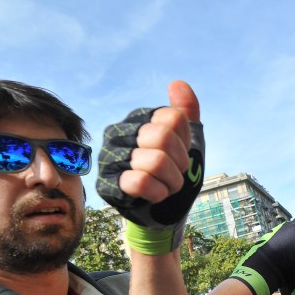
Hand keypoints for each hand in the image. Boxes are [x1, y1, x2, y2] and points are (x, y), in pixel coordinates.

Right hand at [97, 80, 204, 229]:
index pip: (174, 118)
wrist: (165, 211)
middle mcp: (119, 132)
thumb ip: (186, 111)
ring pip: (155, 161)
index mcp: (139, 119)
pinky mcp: (106, 183)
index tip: (181, 154)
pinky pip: (141, 182)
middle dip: (179, 163)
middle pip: (164, 137)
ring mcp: (110, 157)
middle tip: (175, 173)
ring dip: (171, 182)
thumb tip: (177, 84)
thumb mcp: (188, 141)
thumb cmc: (175, 172)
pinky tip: (155, 195)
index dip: (185, 141)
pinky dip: (158, 193)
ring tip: (165, 185)